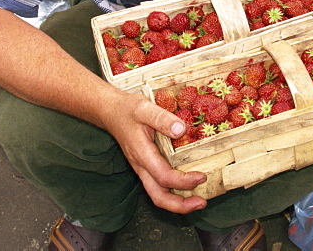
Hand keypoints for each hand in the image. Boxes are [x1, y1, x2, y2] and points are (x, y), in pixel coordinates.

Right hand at [103, 91, 207, 213]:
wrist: (110, 111)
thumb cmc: (126, 109)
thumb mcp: (144, 108)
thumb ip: (162, 118)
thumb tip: (181, 130)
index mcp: (142, 154)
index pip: (164, 176)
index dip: (184, 181)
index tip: (202, 176)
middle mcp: (141, 166)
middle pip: (158, 197)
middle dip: (180, 205)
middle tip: (202, 203)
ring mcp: (142, 168)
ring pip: (158, 194)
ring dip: (178, 202)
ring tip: (198, 200)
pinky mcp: (145, 165)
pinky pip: (159, 185)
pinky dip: (174, 191)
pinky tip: (188, 186)